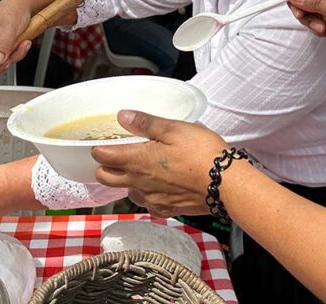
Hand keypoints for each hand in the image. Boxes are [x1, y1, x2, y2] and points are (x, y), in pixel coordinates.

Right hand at [0, 0, 33, 71]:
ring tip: (20, 43)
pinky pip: (9, 59)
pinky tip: (24, 43)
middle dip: (0, 62)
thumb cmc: (14, 9)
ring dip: (12, 56)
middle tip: (9, 55)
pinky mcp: (6, 48)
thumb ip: (2, 44)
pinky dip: (18, 53)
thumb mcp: (9, 27)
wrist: (29, 4)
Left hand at [93, 111, 227, 217]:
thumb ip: (146, 123)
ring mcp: (152, 199)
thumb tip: (123, 116)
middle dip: (105, 167)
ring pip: (127, 191)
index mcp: (138, 161)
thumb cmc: (202, 153)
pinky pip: (147, 203)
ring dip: (127, 181)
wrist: (226, 185)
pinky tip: (158, 184)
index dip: (99, 149)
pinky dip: (147, 193)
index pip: (103, 157)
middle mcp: (139, 183)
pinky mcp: (166, 209)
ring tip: (140, 168)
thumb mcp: (174, 129)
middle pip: (106, 178)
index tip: (102, 142)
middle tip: (115, 154)